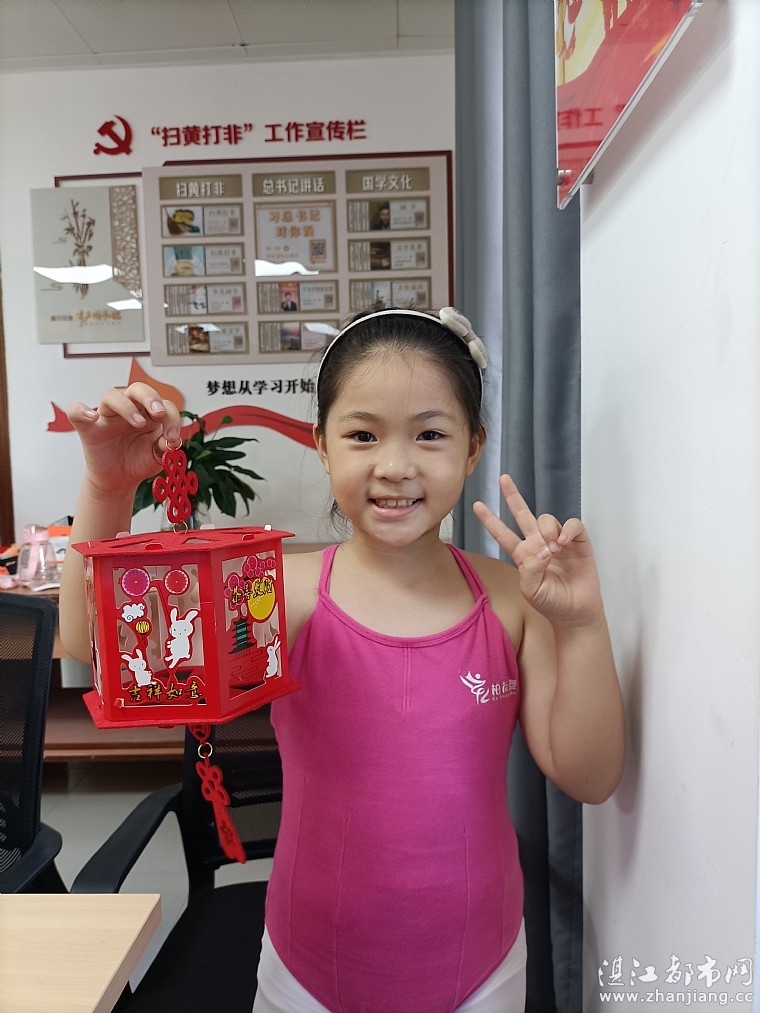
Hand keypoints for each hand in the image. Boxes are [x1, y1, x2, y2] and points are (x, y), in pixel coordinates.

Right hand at [66, 383, 181, 494]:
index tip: (173, 436)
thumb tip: (173, 441)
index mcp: (149, 415)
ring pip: (111, 395)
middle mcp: (129, 411)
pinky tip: (92, 417)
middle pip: (137, 390)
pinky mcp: (89, 428)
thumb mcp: (157, 457)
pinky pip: (76, 412)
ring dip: (126, 406)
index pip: (163, 405)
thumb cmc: (138, 462)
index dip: (171, 417)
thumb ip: (164, 447)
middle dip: (150, 397)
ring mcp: (108, 417)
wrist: (119, 480)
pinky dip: (81, 410)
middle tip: (159, 413)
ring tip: (138, 423)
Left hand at [473, 474, 603, 626]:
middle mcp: (538, 543)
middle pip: (523, 514)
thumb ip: (530, 570)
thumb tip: (541, 550)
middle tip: (503, 479)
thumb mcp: (531, 590)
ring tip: (553, 550)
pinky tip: (564, 542)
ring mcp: (557, 541)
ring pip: (547, 519)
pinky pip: (572, 525)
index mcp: (523, 554)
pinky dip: (568, 530)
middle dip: (513, 496)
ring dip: (548, 530)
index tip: (476, 505)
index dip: (490, 520)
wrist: (575, 612)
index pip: (503, 534)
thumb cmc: (551, 602)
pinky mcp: (578, 542)